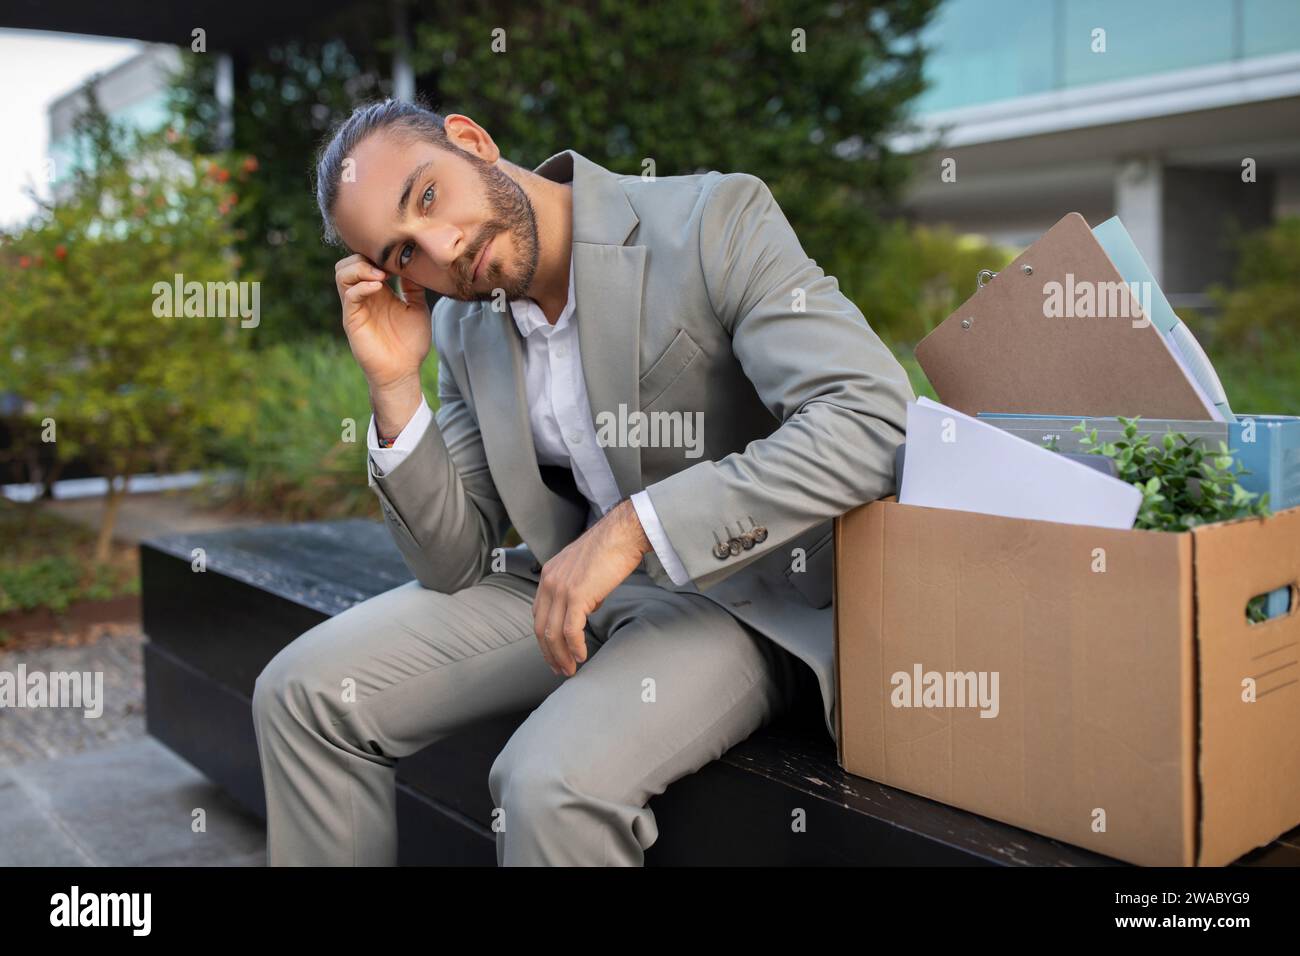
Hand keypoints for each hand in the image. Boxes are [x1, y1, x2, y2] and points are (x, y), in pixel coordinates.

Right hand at [334, 253, 431, 392]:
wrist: (403, 371)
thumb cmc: (410, 344)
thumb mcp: (417, 309)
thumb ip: (413, 288)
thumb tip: (415, 265)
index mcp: (378, 292)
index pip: (364, 262)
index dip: (375, 254)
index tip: (395, 255)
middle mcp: (363, 297)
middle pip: (347, 264)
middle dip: (363, 257)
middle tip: (385, 265)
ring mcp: (356, 308)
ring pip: (342, 275)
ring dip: (360, 268)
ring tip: (381, 275)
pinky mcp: (352, 320)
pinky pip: (349, 296)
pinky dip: (361, 286)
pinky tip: (379, 286)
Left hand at [533, 498, 652, 676]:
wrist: (623, 534)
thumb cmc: (610, 549)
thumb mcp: (584, 568)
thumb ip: (578, 588)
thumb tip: (586, 608)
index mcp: (548, 575)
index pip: (538, 614)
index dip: (544, 638)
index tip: (554, 653)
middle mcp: (549, 582)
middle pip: (540, 627)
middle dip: (549, 653)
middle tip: (559, 669)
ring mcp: (561, 588)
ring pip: (553, 633)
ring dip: (561, 655)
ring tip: (570, 669)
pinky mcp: (576, 594)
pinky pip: (570, 630)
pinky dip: (574, 647)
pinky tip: (581, 656)